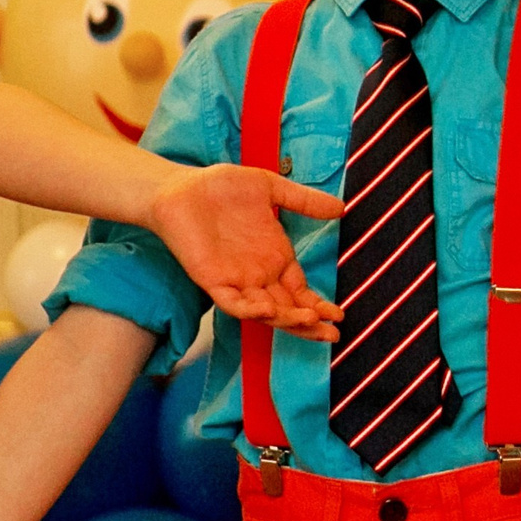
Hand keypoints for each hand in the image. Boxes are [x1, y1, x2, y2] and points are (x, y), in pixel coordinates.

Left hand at [147, 164, 344, 341]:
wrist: (179, 188)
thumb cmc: (220, 187)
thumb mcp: (270, 189)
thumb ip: (304, 201)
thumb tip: (340, 208)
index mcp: (275, 258)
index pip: (301, 292)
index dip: (319, 305)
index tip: (339, 314)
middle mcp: (259, 275)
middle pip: (289, 309)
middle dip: (310, 324)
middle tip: (332, 334)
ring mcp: (237, 280)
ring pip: (265, 312)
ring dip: (287, 320)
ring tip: (310, 321)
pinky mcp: (213, 280)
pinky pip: (233, 303)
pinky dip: (251, 310)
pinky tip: (269, 312)